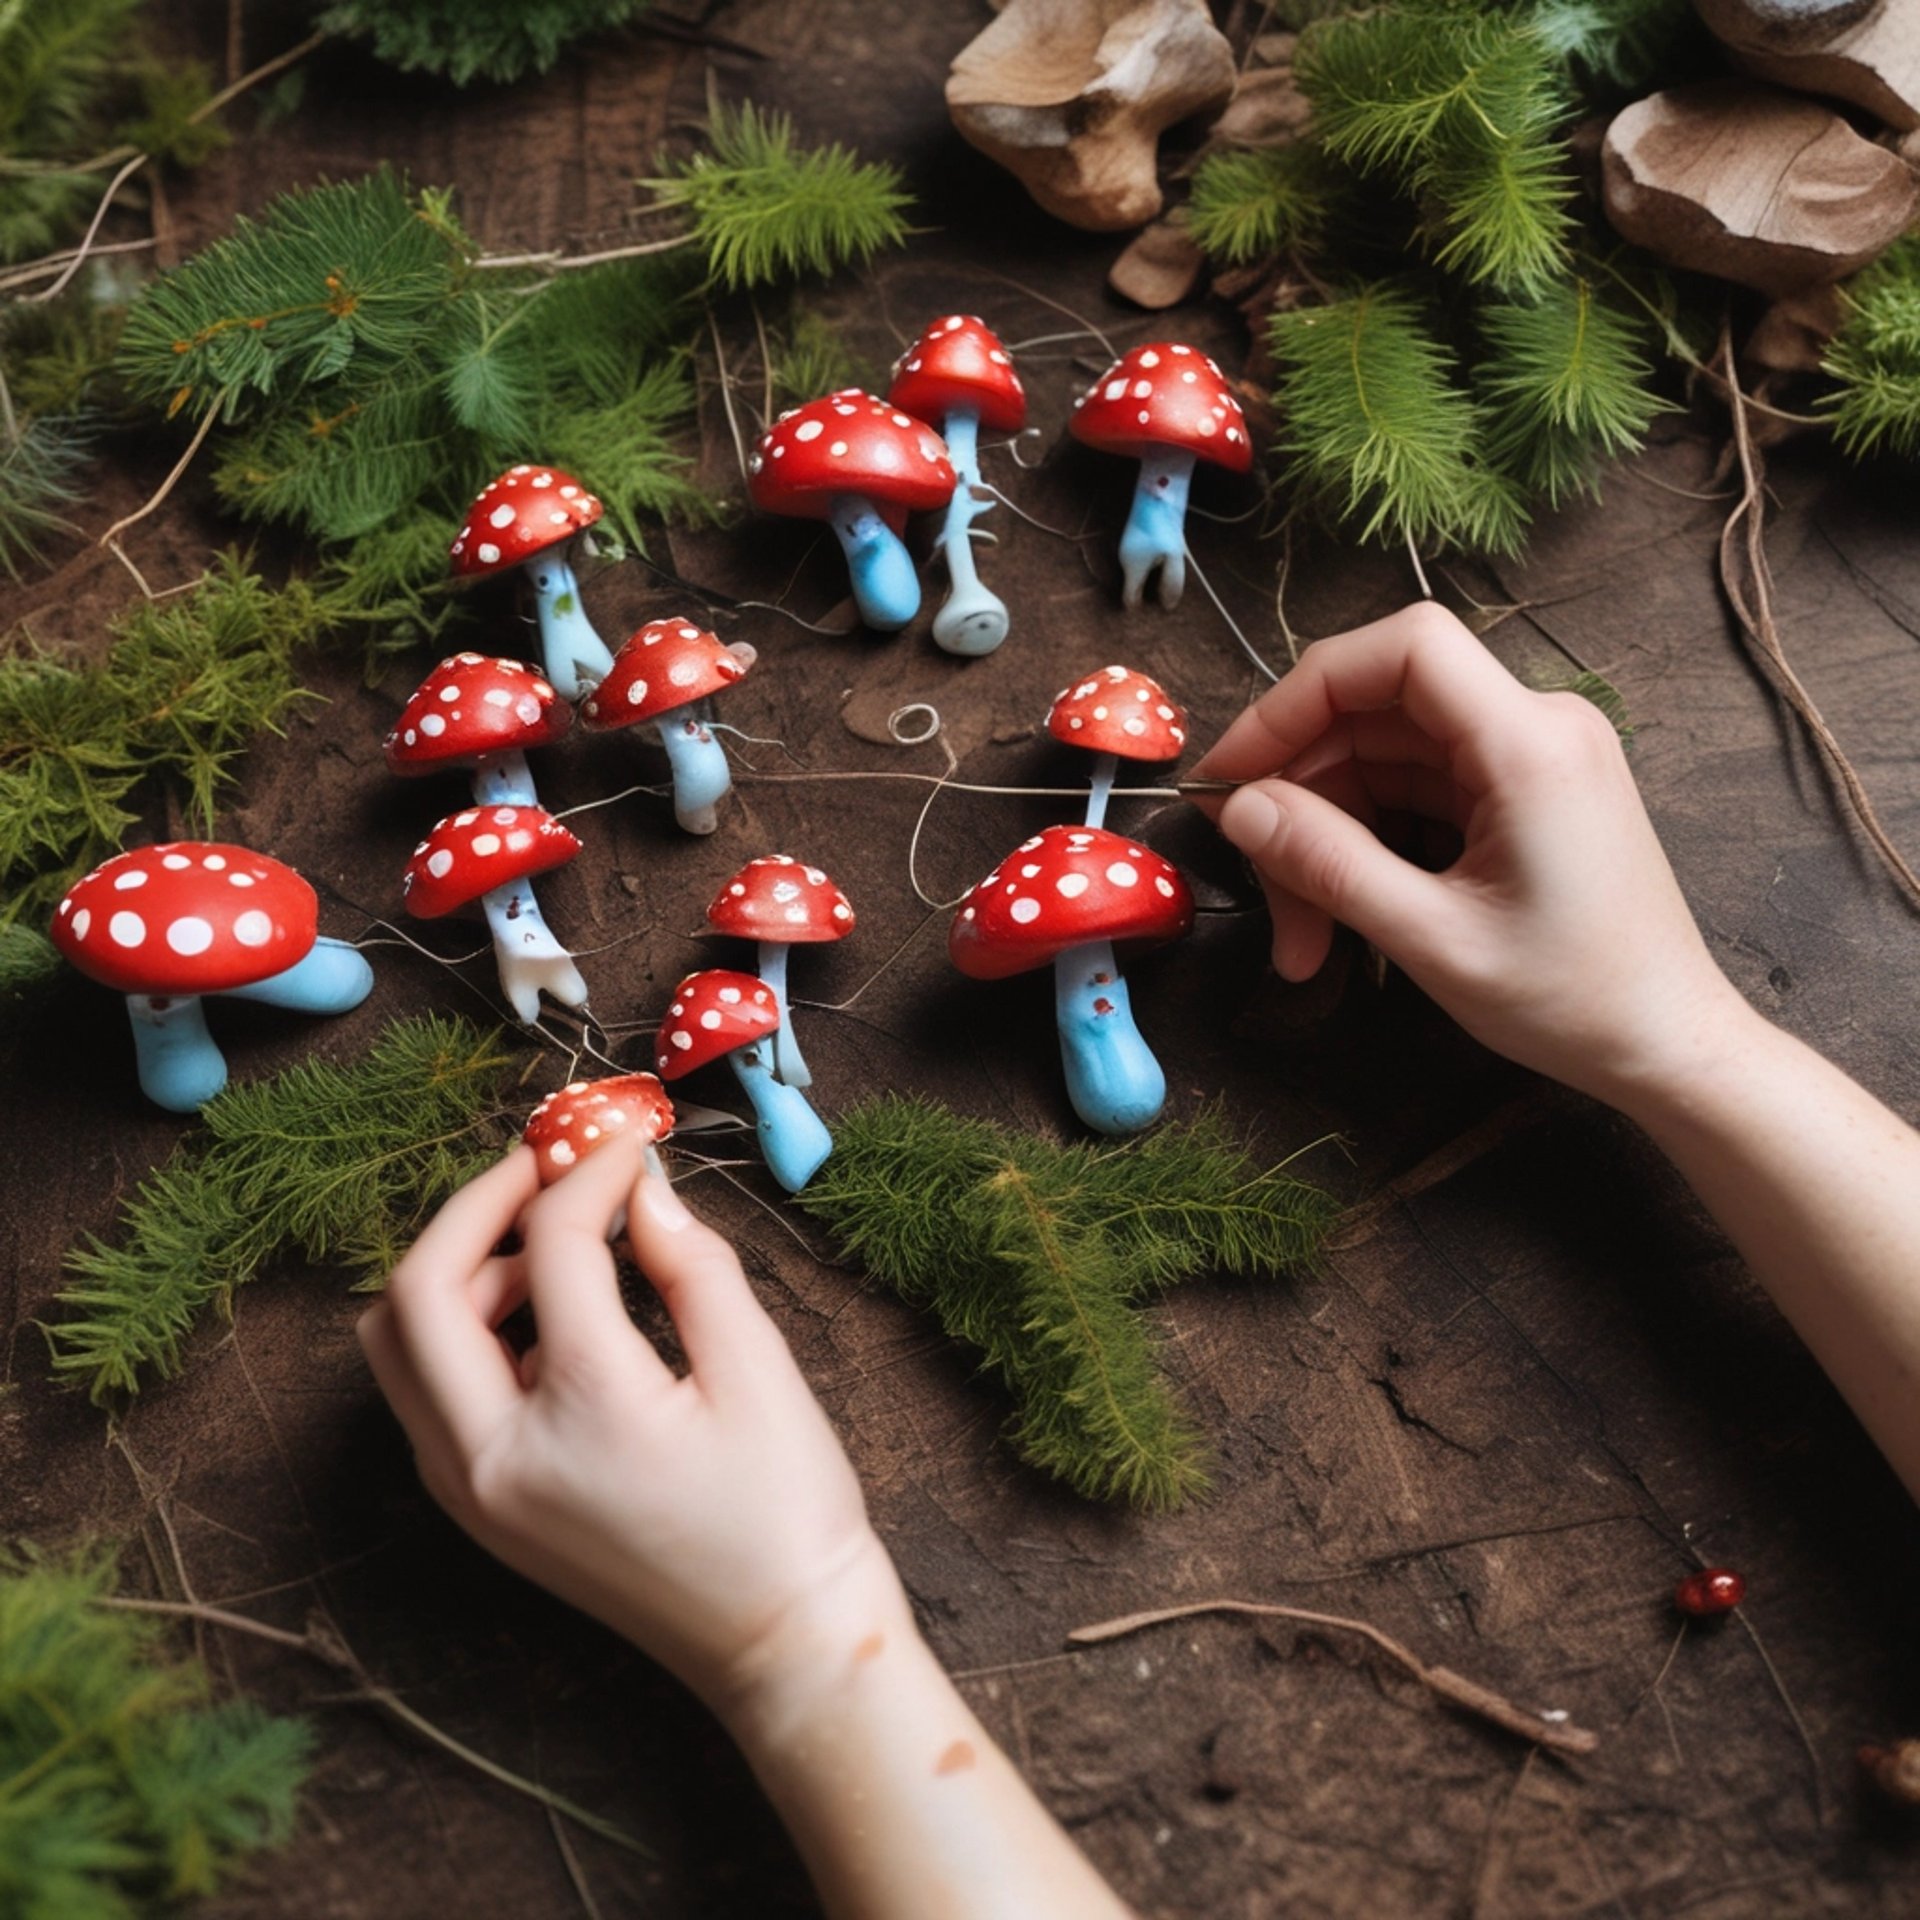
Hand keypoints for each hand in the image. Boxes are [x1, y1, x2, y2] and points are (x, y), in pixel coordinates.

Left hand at [358, 1133, 886, 1717]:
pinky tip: (546, 1311)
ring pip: (398, 1347)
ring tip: (554, 1244)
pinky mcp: (481, 1511)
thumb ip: (693, 1267)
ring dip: (458, 1270)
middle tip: (548, 1164)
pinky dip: (461, 1330)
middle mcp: (493, 1459)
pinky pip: (427, 1393)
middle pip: (418, 1292)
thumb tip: (642, 1194)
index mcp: (578, 1413)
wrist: (782, 1646)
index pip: (554, 1247)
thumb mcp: (759, 1371)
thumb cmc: (787, 1516)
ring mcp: (474, 1494)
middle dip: (478, 1206)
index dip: (590, 1172)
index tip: (630, 1139)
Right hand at [1190, 602, 1751, 1106]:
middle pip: (1375, 715)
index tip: (1237, 769)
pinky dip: (1365, 850)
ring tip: (1304, 940)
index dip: (1302, 694)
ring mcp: (1527, 760)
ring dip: (1325, 839)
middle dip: (1302, 796)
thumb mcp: (1435, 941)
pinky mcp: (1516, 795)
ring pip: (1382, 763)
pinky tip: (1340, 920)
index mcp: (1531, 744)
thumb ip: (1329, 865)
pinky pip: (1412, 795)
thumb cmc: (1575, 1001)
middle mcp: (1535, 728)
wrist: (1668, 1045)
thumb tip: (1238, 808)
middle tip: (1257, 881)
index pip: (1402, 651)